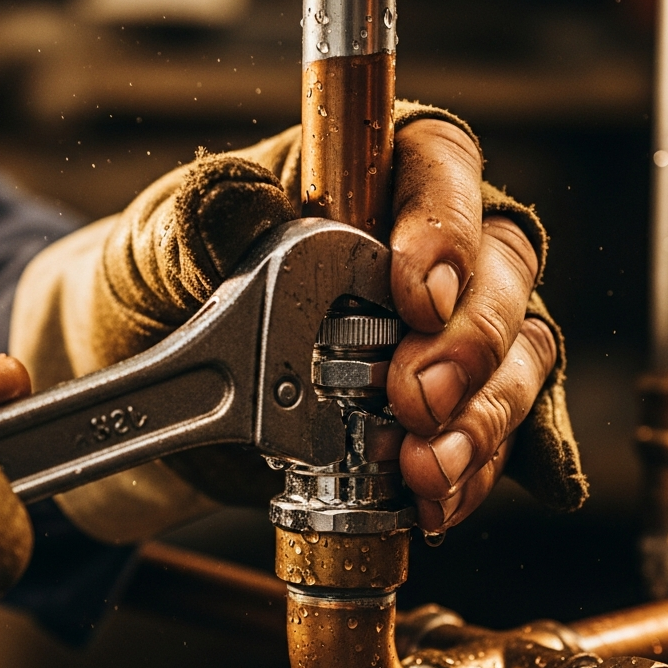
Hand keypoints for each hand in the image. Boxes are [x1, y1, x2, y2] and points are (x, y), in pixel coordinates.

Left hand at [9, 103, 582, 543]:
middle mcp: (430, 245)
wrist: (151, 370)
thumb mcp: (164, 240)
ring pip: (516, 359)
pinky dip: (476, 472)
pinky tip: (440, 501)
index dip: (447, 227)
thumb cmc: (168, 279)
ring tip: (423, 469)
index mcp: (369, 173)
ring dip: (480, 419)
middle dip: (468, 344)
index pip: (439, 166)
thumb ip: (208, 220)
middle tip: (415, 399)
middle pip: (503, 272)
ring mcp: (446, 330)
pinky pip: (493, 435)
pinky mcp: (444, 407)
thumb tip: (246, 200)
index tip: (418, 294)